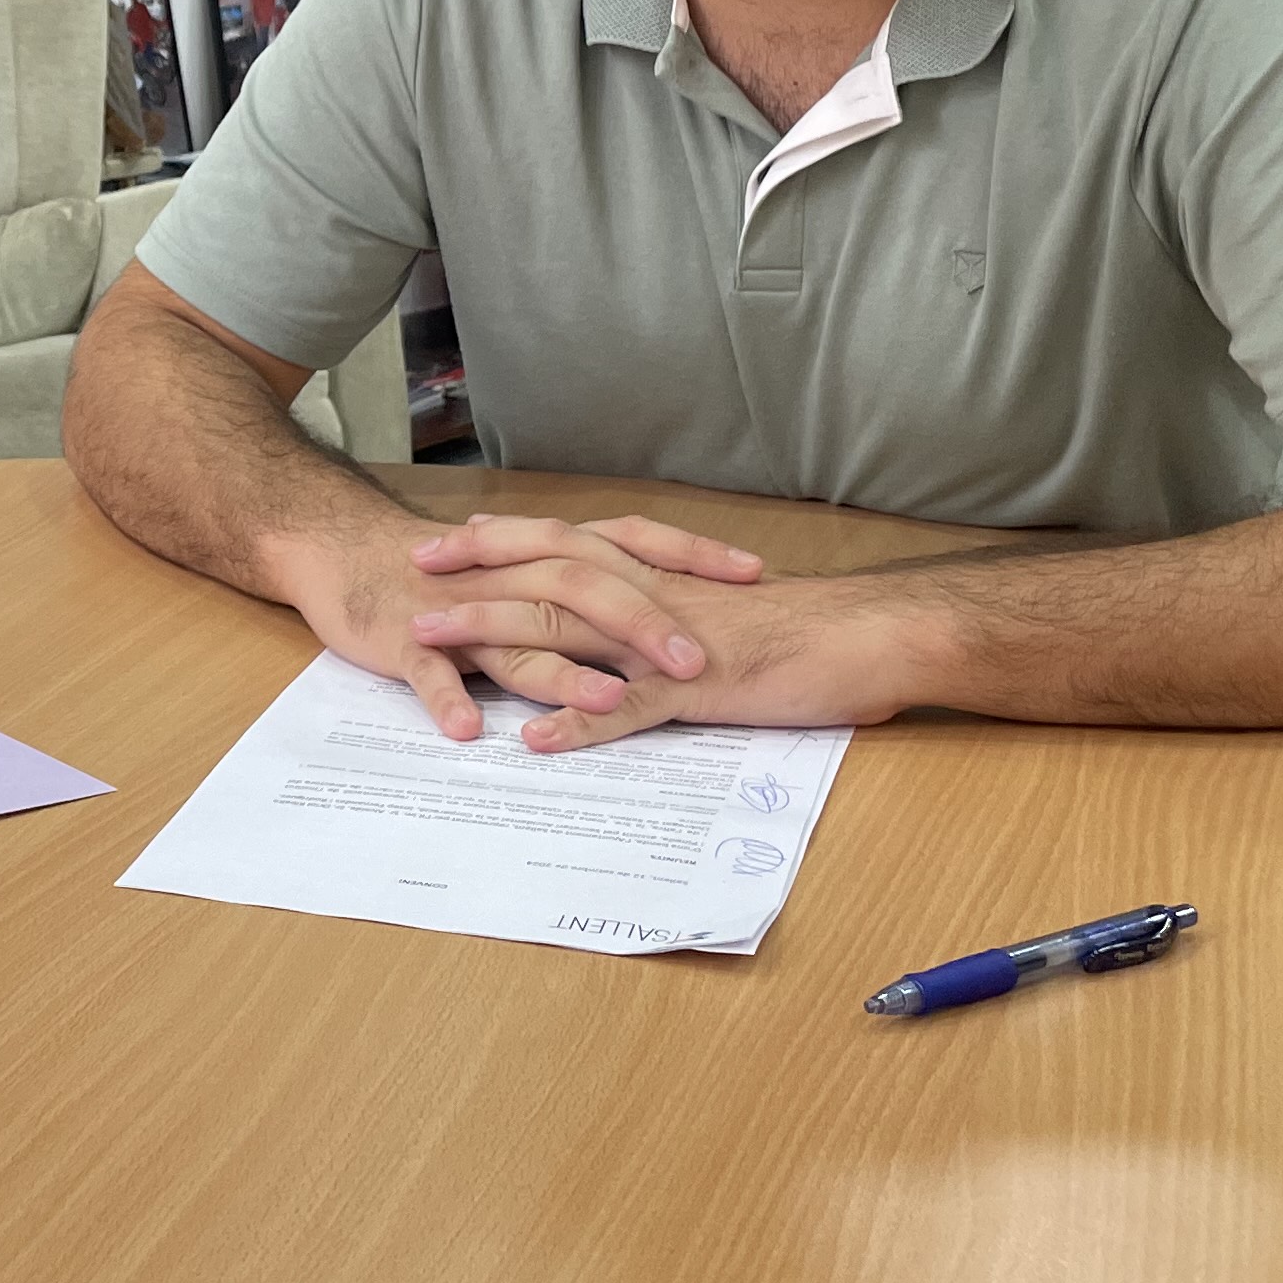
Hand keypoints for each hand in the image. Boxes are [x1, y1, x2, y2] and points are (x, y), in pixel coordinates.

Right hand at [268, 510, 756, 740]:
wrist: (344, 551)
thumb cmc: (447, 571)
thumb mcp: (527, 572)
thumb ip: (590, 590)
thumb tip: (674, 610)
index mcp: (546, 554)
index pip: (631, 541)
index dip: (690, 556)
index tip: (753, 575)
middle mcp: (511, 575)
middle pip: (586, 587)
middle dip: (644, 624)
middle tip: (697, 663)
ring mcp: (461, 609)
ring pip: (517, 635)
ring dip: (561, 671)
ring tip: (607, 702)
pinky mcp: (408, 640)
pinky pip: (430, 671)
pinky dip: (448, 697)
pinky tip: (467, 730)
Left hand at [408, 551, 921, 755]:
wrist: (868, 638)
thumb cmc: (802, 632)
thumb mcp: (718, 615)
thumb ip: (666, 617)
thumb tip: (626, 626)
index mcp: (656, 578)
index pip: (565, 547)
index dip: (503, 542)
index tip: (447, 542)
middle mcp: (651, 597)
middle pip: (546, 575)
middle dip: (474, 574)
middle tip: (413, 574)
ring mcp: (669, 643)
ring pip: (567, 630)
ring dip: (495, 635)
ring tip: (434, 641)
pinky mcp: (699, 690)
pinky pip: (630, 708)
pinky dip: (581, 721)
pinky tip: (535, 740)